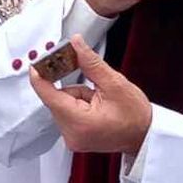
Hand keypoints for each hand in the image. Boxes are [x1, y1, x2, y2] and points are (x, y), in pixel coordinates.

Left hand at [30, 36, 152, 155]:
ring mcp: (72, 138)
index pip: (49, 96)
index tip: (37, 62)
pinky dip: (78, 105)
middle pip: (57, 99)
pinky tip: (96, 107)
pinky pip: (67, 113)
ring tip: (100, 101)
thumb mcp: (115, 84)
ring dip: (77, 96)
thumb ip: (91, 63)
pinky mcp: (74, 137)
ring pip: (62, 105)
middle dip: (73, 87)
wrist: (145, 136)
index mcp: (79, 123)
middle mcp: (71, 134)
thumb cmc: (136, 116)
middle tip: (94, 86)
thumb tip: (76, 44)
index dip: (41, 76)